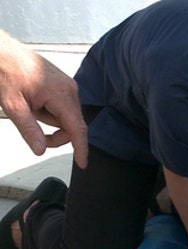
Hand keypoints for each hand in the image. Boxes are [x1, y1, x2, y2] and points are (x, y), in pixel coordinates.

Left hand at [0, 32, 87, 167]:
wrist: (1, 50)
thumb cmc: (6, 72)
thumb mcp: (13, 105)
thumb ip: (29, 129)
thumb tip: (40, 150)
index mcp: (62, 95)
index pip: (77, 128)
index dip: (80, 148)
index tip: (83, 163)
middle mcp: (70, 90)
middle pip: (73, 124)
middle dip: (58, 135)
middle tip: (36, 137)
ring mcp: (68, 85)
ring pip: (67, 116)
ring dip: (50, 121)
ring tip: (30, 110)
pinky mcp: (63, 84)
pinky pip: (63, 106)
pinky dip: (50, 112)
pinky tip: (35, 104)